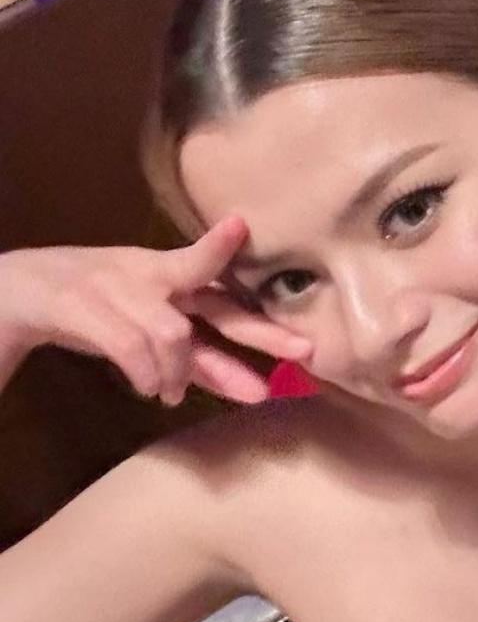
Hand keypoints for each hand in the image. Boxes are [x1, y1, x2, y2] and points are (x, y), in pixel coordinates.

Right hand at [0, 217, 311, 405]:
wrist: (9, 296)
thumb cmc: (90, 312)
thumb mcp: (148, 332)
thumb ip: (197, 358)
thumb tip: (255, 388)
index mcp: (160, 270)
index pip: (202, 261)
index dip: (223, 248)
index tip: (245, 227)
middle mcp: (143, 274)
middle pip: (210, 300)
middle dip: (260, 330)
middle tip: (304, 349)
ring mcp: (110, 288)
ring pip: (170, 332)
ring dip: (180, 372)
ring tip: (171, 394)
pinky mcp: (77, 308)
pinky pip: (128, 345)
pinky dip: (146, 374)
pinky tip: (150, 389)